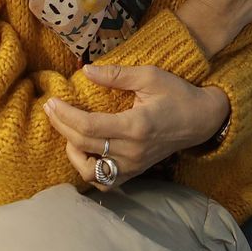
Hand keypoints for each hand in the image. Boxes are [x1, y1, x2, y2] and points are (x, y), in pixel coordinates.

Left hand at [44, 66, 228, 189]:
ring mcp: (133, 166)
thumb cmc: (177, 94)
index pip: (88, 126)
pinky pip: (104, 180)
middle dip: (61, 125)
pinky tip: (84, 150)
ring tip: (68, 131)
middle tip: (50, 108)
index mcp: (135, 126)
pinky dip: (89, 169)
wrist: (201, 120)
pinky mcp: (135, 172)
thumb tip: (86, 70)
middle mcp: (132, 151)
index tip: (52, 101)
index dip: (65, 115)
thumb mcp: (150, 76)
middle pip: (83, 145)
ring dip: (73, 152)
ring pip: (90, 171)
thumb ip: (117, 74)